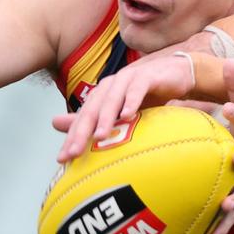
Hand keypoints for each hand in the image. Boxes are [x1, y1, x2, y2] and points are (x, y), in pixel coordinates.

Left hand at [54, 53, 196, 162]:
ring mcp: (128, 78)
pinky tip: (128, 115)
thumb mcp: (122, 110)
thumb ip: (94, 118)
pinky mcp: (147, 76)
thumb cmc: (149, 94)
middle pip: (92, 109)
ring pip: (112, 99)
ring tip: (100, 136)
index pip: (83, 118)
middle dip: (82, 131)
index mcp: (102, 94)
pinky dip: (132, 101)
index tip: (63, 159)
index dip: (72, 137)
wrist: (178, 74)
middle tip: (74, 152)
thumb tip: (55, 123)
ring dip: (105, 117)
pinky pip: (137, 89)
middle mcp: (111, 85)